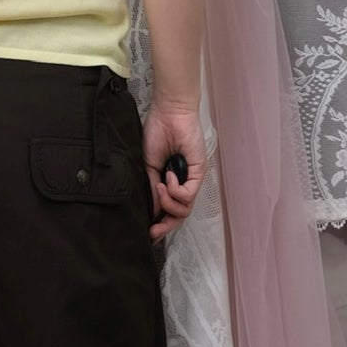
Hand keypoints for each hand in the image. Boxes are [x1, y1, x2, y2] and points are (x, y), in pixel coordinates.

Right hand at [143, 101, 206, 240]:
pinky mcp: (199, 172)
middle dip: (165, 226)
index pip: (168, 211)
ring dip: (168, 203)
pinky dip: (175, 190)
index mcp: (169, 183)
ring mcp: (191, 179)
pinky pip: (188, 195)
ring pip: (184, 209)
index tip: (147, 233)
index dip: (159, 225)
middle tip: (153, 231)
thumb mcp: (147, 166)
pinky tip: (168, 177)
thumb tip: (150, 212)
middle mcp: (183, 184)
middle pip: (179, 216)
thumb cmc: (156, 133)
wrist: (168, 113)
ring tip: (159, 187)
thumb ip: (150, 188)